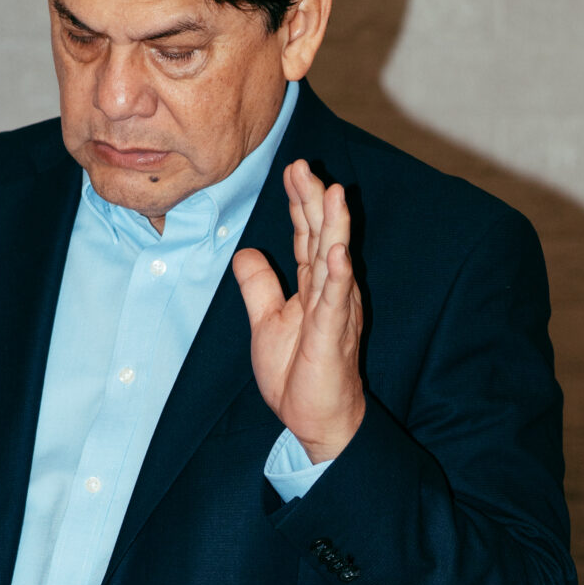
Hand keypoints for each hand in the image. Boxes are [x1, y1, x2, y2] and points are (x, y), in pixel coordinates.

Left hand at [233, 161, 366, 463]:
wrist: (318, 419)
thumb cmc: (299, 373)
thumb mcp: (268, 321)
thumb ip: (260, 286)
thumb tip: (246, 252)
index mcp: (314, 286)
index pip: (308, 235)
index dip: (300, 202)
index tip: (294, 169)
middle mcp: (331, 291)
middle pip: (323, 236)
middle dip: (314, 200)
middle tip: (305, 166)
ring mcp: (335, 312)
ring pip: (336, 259)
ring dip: (334, 226)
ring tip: (333, 192)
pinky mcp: (333, 336)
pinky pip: (336, 300)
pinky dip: (337, 274)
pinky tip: (336, 251)